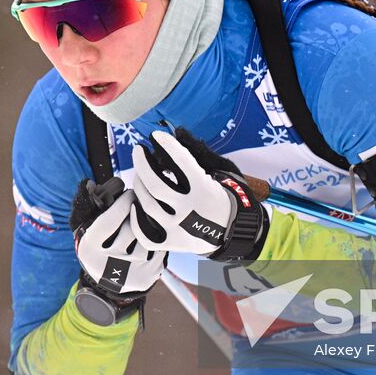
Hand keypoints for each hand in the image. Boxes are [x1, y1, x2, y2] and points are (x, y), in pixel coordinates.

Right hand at [71, 177, 165, 301]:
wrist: (108, 283)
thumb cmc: (99, 245)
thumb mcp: (87, 228)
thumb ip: (88, 205)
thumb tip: (90, 183)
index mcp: (89, 248)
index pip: (110, 220)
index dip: (123, 203)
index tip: (131, 194)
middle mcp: (107, 264)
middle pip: (130, 228)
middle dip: (137, 213)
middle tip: (140, 206)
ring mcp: (127, 274)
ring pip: (146, 239)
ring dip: (148, 227)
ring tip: (144, 223)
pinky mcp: (145, 278)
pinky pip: (159, 250)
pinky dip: (158, 241)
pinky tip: (152, 238)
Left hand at [128, 128, 268, 260]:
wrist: (239, 231)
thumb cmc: (229, 196)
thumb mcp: (222, 171)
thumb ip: (199, 152)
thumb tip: (178, 132)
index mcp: (205, 190)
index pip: (181, 162)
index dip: (167, 145)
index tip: (156, 136)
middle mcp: (190, 211)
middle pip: (156, 185)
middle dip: (142, 163)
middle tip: (138, 150)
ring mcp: (180, 229)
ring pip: (147, 206)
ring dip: (139, 186)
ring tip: (139, 174)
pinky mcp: (174, 243)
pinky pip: (145, 233)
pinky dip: (136, 218)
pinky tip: (136, 204)